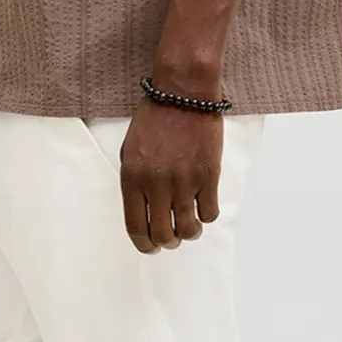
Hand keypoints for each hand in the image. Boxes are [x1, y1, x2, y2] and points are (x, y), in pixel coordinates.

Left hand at [117, 96, 223, 252]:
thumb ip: (135, 184)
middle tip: (172, 237)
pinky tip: (204, 205)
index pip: (136, 227)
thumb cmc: (155, 119)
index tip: (151, 248)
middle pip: (163, 234)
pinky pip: (210, 213)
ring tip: (189, 226)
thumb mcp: (130, 151)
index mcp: (132, 178)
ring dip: (189, 233)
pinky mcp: (208, 176)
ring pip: (189, 229)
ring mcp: (184, 181)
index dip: (144, 244)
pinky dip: (207, 215)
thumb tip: (144, 213)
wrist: (182, 94)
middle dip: (168, 242)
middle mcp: (157, 184)